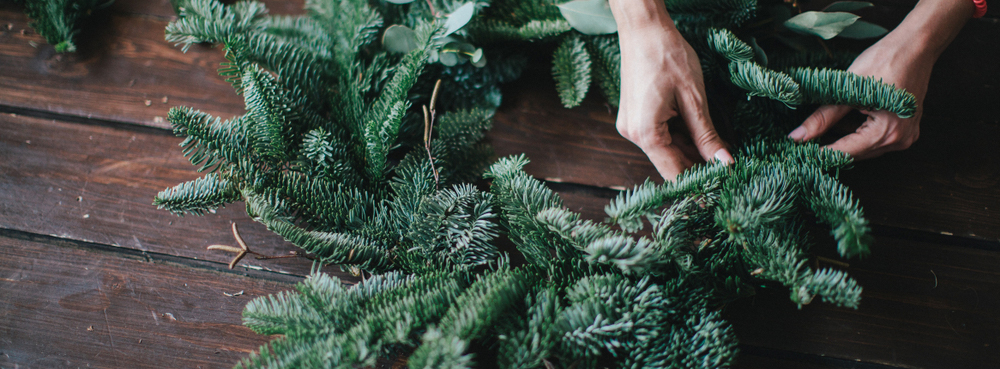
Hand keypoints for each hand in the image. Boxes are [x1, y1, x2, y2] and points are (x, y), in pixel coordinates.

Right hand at [611, 0, 732, 180]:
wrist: (643, 30)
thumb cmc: (668, 57)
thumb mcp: (693, 99)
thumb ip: (707, 135)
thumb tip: (724, 163)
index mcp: (645, 133)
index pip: (674, 172)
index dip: (698, 184)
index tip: (720, 192)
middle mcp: (633, 134)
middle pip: (669, 163)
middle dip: (697, 167)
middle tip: (727, 169)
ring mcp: (631, 126)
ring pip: (665, 150)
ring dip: (690, 152)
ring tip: (719, 151)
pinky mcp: (635, 117)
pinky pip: (659, 136)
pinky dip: (679, 138)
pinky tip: (700, 136)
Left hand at [788, 0, 973, 158]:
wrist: (916, 46)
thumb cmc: (884, 61)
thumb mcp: (848, 89)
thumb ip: (823, 116)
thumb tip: (798, 136)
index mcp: (887, 132)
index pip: (845, 152)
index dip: (820, 153)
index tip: (798, 152)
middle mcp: (900, 140)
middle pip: (856, 153)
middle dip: (830, 147)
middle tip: (805, 140)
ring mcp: (906, 136)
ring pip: (865, 148)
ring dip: (843, 139)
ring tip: (820, 128)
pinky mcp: (906, 128)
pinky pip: (876, 138)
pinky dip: (857, 132)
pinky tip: (842, 121)